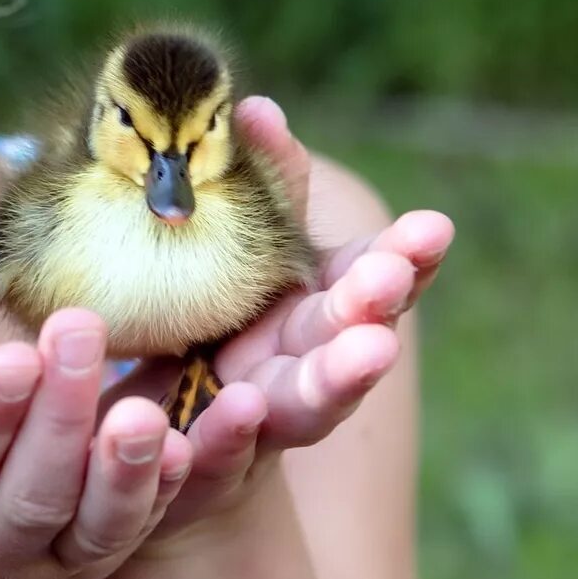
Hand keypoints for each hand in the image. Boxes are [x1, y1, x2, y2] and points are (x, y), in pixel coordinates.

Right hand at [0, 309, 194, 578]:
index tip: (15, 355)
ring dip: (122, 467)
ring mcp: (48, 569)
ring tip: (143, 409)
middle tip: (81, 330)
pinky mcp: (98, 566)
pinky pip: (132, 533)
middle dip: (59, 415)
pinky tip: (181, 446)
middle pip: (28, 494)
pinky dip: (159, 493)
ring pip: (92, 525)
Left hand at [114, 97, 451, 544]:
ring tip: (366, 351)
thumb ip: (258, 189)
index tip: (433, 228)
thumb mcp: (231, 252)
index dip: (404, 260)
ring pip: (305, 406)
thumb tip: (256, 108)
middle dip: (373, 310)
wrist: (144, 441)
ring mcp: (260, 427)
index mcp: (313, 312)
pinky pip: (217, 457)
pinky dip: (232, 437)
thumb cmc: (200, 324)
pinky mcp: (204, 471)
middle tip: (392, 280)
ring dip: (338, 378)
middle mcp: (301, 371)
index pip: (372, 281)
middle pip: (348, 342)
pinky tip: (242, 409)